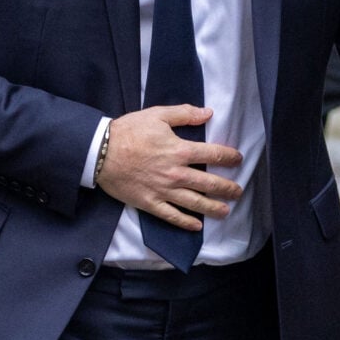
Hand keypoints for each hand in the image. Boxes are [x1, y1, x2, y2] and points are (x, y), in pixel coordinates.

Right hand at [96, 105, 242, 230]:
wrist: (101, 152)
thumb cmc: (129, 131)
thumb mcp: (158, 115)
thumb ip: (184, 114)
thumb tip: (208, 113)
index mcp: (180, 150)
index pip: (213, 154)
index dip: (229, 157)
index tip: (238, 159)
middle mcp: (176, 173)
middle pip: (209, 184)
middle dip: (227, 188)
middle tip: (238, 191)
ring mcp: (164, 191)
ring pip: (195, 203)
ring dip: (213, 208)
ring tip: (226, 211)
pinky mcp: (150, 203)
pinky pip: (172, 216)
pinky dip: (186, 223)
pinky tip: (197, 226)